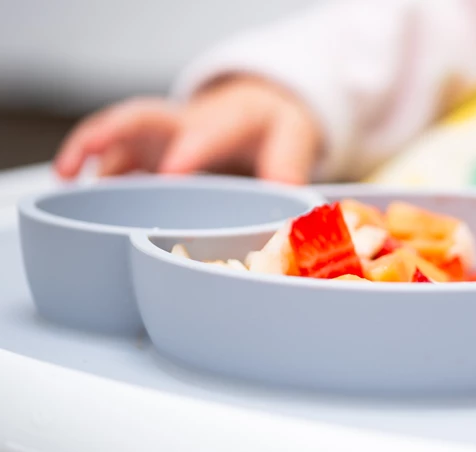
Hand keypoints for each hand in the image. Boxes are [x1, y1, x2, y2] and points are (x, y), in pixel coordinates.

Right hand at [53, 75, 321, 184]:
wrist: (260, 109)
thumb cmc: (273, 129)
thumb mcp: (293, 142)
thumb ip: (288, 171)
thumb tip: (288, 202)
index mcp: (227, 121)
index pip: (206, 134)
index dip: (190, 152)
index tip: (173, 172)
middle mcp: (185, 123)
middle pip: (146, 117)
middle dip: (116, 131)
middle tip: (92, 153)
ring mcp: (161, 134)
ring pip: (119, 133)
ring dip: (89, 149)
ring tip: (64, 175)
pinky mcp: (147, 147)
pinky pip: (113, 153)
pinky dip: (89, 167)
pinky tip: (72, 188)